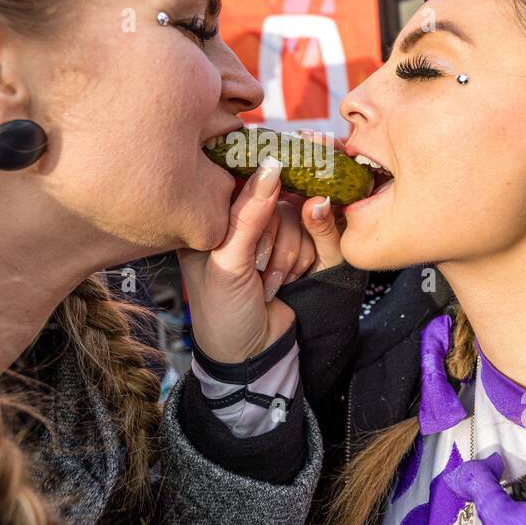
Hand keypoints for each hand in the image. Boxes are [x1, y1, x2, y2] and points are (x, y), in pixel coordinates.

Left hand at [178, 149, 343, 364]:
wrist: (252, 357)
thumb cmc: (223, 314)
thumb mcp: (228, 263)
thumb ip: (249, 214)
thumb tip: (271, 167)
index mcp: (210, 219)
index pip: (241, 180)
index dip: (259, 189)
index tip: (274, 185)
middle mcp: (240, 221)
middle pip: (277, 197)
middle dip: (273, 237)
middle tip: (257, 267)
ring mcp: (270, 234)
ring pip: (299, 216)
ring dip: (288, 254)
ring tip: (268, 283)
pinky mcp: (296, 248)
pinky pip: (315, 234)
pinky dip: (304, 259)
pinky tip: (284, 282)